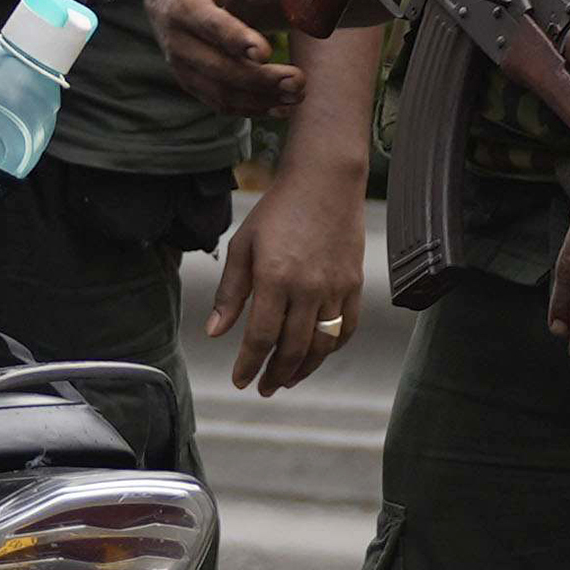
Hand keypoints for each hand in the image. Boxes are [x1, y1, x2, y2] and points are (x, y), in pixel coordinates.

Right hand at [145, 0, 313, 117]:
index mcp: (184, 4)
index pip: (210, 25)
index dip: (236, 39)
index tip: (264, 51)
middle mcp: (178, 40)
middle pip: (219, 68)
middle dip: (260, 79)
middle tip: (298, 81)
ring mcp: (182, 66)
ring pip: (221, 93)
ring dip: (260, 99)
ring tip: (297, 96)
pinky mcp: (190, 82)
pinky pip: (220, 104)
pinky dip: (251, 109)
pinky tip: (282, 108)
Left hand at [208, 169, 365, 395]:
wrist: (325, 180)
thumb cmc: (278, 210)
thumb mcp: (243, 245)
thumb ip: (230, 292)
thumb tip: (215, 332)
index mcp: (275, 278)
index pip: (260, 337)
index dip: (248, 365)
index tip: (240, 381)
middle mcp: (308, 288)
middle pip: (292, 348)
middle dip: (275, 375)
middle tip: (263, 388)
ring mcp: (335, 287)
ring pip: (321, 345)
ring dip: (304, 369)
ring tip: (287, 380)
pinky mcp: (353, 284)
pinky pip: (346, 328)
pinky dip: (332, 348)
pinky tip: (317, 354)